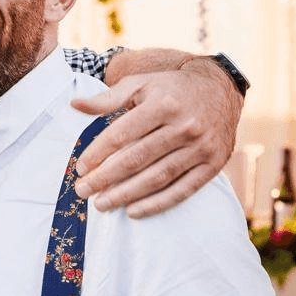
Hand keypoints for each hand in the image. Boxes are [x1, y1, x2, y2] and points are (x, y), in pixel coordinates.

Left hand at [70, 59, 242, 216]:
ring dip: (126, 194)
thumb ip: (108, 98)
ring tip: (101, 204)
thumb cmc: (170, 88)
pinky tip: (133, 211)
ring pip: (158, 177)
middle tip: (82, 191)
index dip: (98, 152)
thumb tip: (74, 104)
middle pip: (137, 159)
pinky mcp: (213, 164)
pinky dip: (157, 203)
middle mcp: (185, 126)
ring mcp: (201, 147)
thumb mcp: (140, 84)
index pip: (123, 134)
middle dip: (106, 178)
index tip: (80, 168)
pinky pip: (183, 190)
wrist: (220, 90)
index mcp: (163, 104)